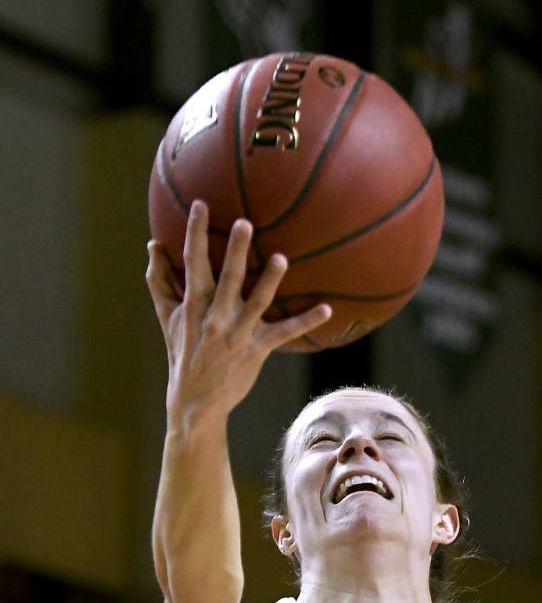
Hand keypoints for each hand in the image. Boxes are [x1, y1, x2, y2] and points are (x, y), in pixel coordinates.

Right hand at [146, 201, 331, 425]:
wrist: (196, 398)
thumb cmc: (183, 351)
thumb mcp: (168, 317)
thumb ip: (160, 280)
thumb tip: (153, 245)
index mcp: (193, 303)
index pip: (192, 261)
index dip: (195, 232)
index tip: (200, 204)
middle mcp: (215, 316)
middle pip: (227, 277)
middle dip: (234, 250)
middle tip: (244, 222)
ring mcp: (237, 333)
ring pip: (257, 301)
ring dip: (270, 279)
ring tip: (281, 258)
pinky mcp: (257, 349)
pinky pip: (285, 332)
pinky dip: (306, 321)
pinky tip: (327, 309)